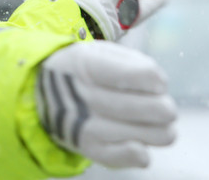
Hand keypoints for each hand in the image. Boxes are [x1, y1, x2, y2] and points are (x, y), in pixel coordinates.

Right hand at [36, 41, 176, 167]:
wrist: (44, 95)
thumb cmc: (84, 70)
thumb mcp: (100, 51)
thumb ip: (132, 62)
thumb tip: (159, 84)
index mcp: (86, 64)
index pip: (135, 75)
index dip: (155, 80)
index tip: (157, 82)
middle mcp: (83, 96)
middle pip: (145, 108)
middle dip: (164, 108)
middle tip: (165, 106)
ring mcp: (85, 125)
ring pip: (142, 135)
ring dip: (159, 131)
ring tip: (157, 124)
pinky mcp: (89, 149)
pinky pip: (125, 157)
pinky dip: (140, 153)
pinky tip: (141, 142)